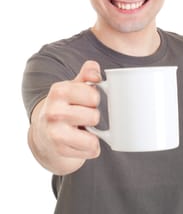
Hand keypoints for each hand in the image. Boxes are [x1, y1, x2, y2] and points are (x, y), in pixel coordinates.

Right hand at [29, 60, 101, 174]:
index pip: (93, 95)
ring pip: (94, 137)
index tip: (85, 101)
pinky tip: (79, 142)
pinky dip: (90, 148)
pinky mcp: (60, 150)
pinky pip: (92, 150)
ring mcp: (55, 133)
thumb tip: (96, 75)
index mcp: (59, 91)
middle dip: (93, 117)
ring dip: (93, 135)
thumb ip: (87, 74)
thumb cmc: (65, 106)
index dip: (94, 99)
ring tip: (81, 129)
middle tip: (82, 117)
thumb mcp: (74, 87)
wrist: (44, 134)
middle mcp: (54, 111)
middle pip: (95, 116)